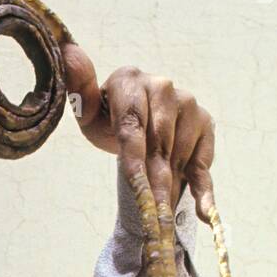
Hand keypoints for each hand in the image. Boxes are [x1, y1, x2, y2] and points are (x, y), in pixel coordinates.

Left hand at [61, 44, 215, 221]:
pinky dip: (205, 192)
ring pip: (178, 157)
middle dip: (155, 186)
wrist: (138, 119)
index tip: (138, 190)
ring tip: (158, 218)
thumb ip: (80, 92)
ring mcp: (188, 104)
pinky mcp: (205, 123)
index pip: (132, 126)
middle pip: (158, 147)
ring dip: (170, 190)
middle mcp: (163, 87)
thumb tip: (69, 54)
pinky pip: (203, 163)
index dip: (135, 162)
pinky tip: (207, 216)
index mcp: (130, 81)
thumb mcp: (88, 113)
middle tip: (151, 222)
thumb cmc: (108, 121)